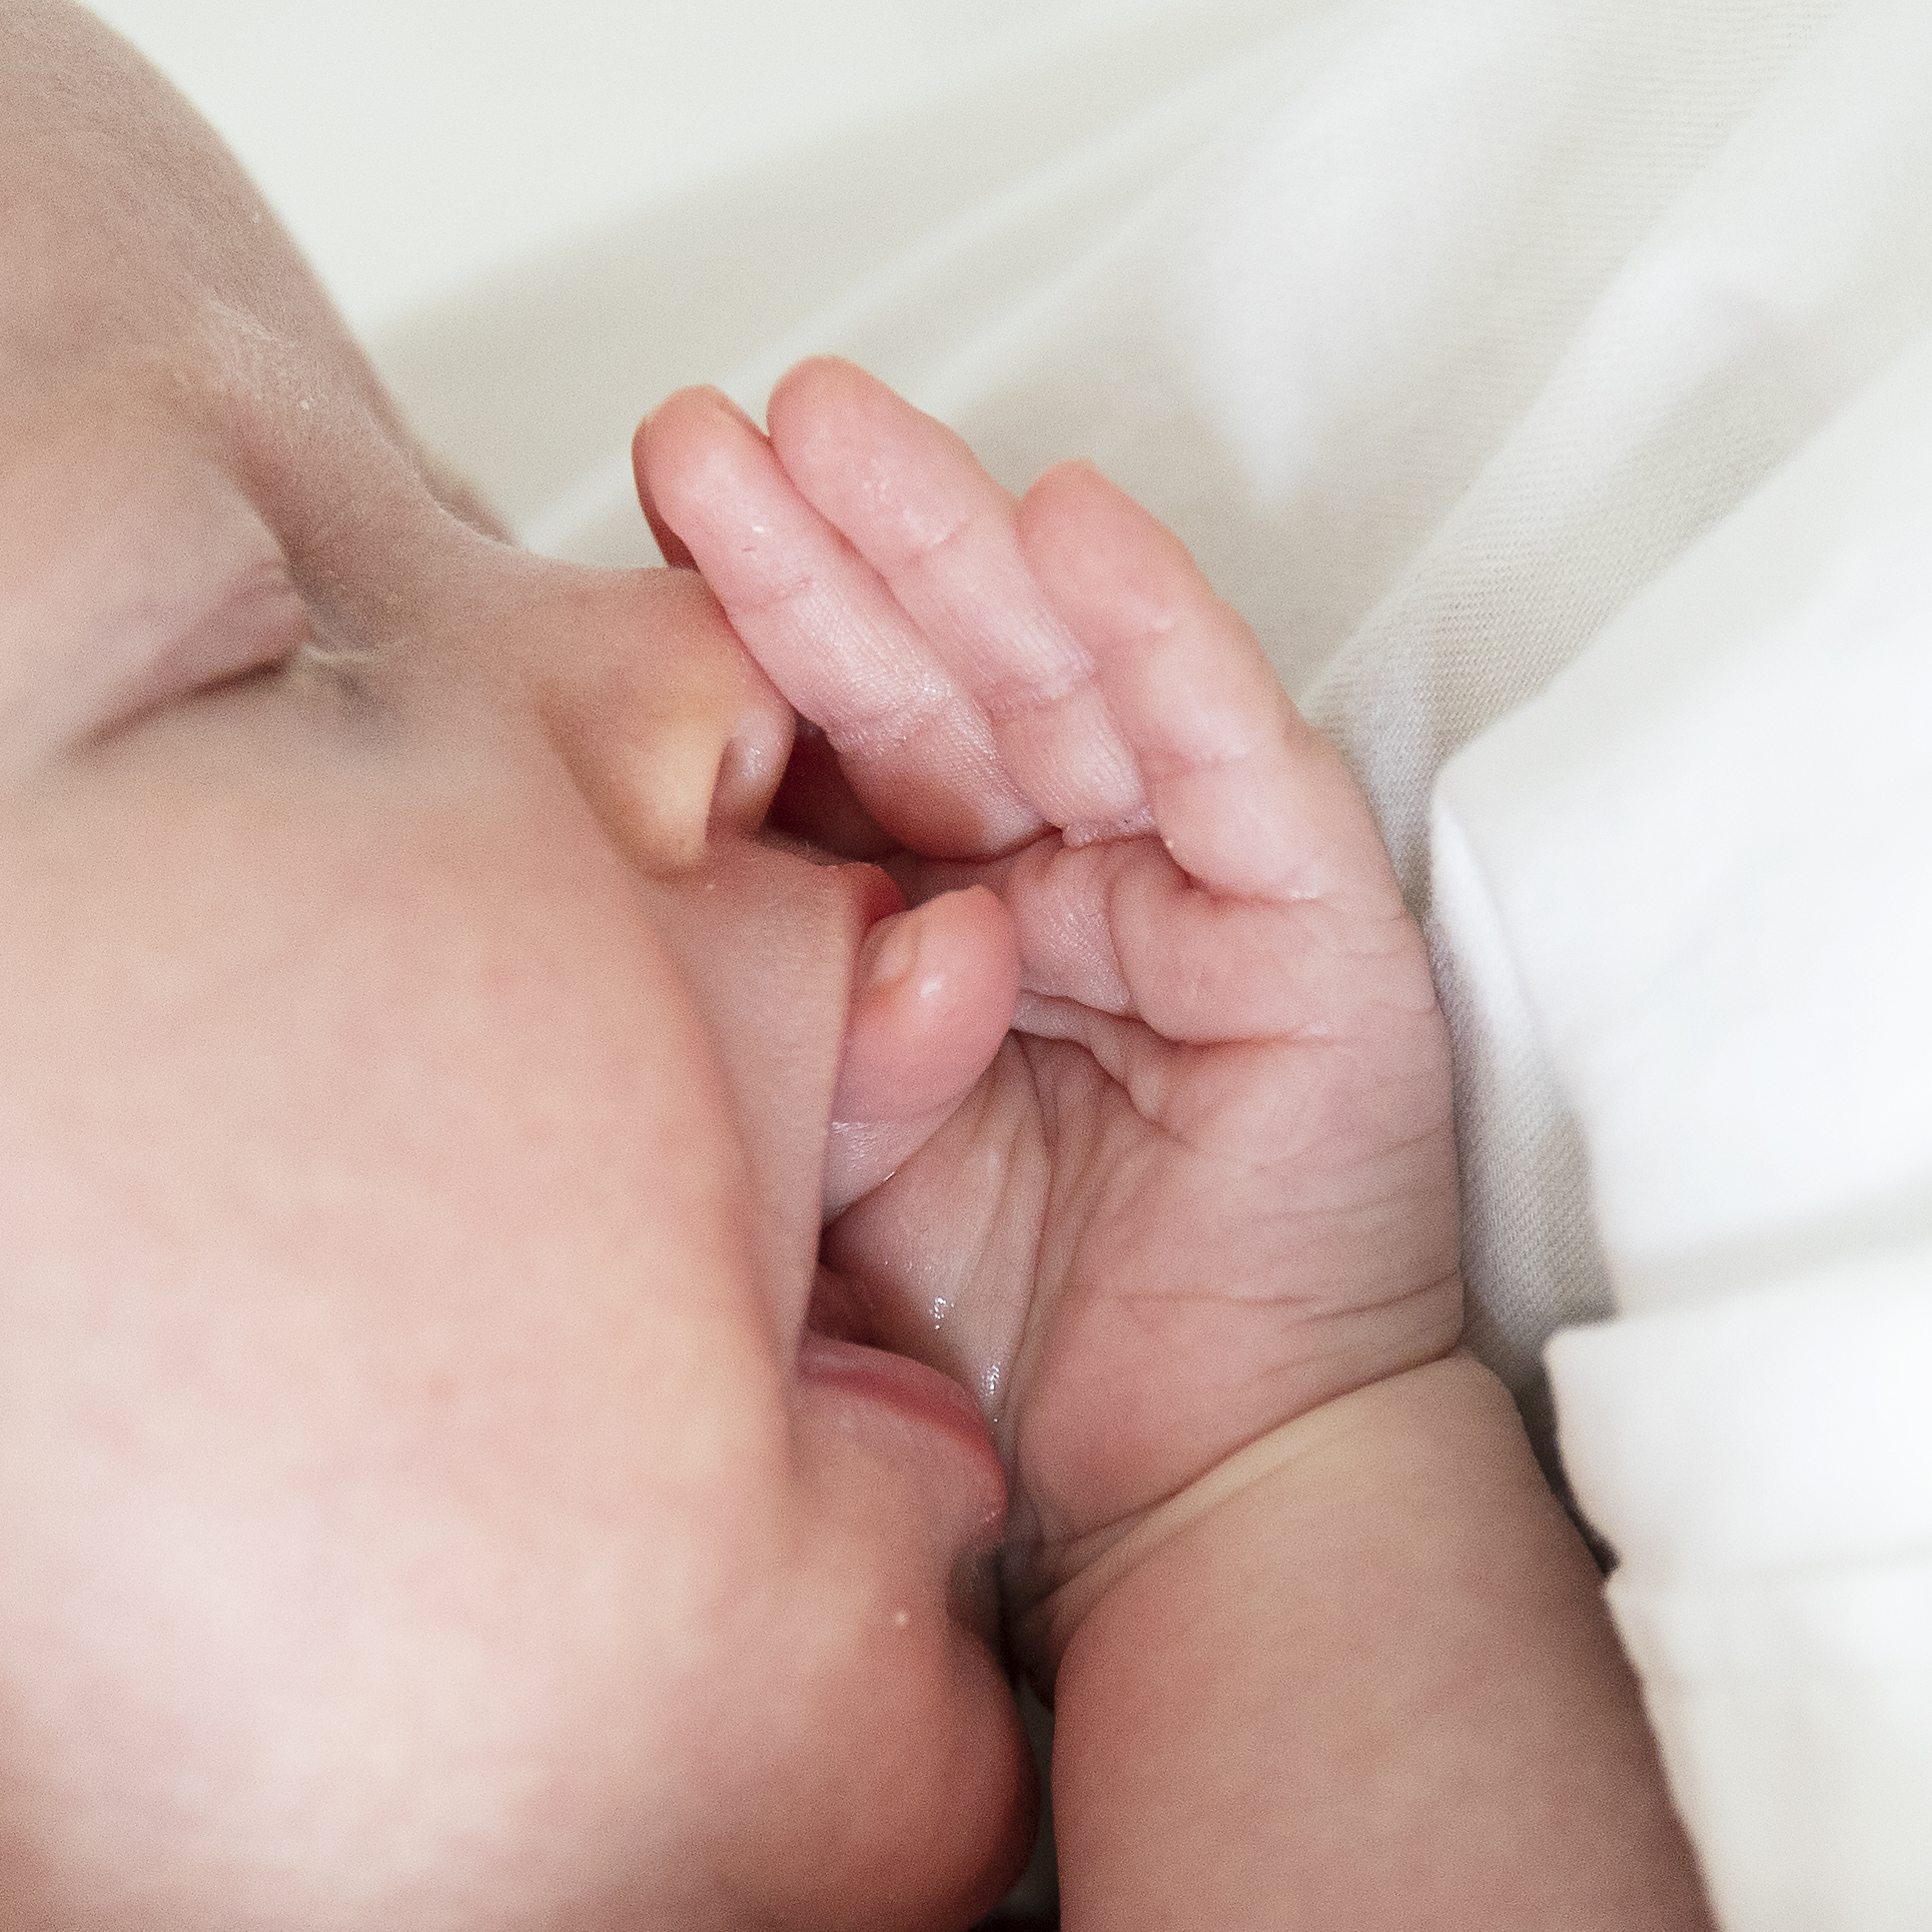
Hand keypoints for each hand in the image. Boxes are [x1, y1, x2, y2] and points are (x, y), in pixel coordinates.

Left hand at [638, 365, 1461, 1572]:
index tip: (630, 507)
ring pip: (1065, 679)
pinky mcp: (1317, 931)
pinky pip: (1230, 754)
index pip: (838, 743)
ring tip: (830, 420)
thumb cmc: (989, 1354)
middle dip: (820, 544)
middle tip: (700, 429)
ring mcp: (1194, 893)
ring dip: (953, 538)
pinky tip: (1072, 524)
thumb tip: (614, 853)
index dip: (747, 621)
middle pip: (934, 679)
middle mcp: (1067, 879)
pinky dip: (1158, 633)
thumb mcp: (812, 1145)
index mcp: (940, 923)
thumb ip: (758, 1004)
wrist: (1180, 1511)